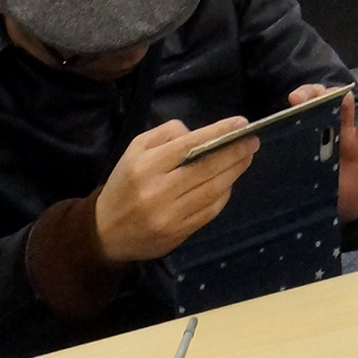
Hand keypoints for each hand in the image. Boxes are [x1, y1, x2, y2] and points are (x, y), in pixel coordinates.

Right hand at [92, 117, 257, 263]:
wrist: (105, 232)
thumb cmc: (124, 183)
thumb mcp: (135, 150)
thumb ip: (166, 134)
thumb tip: (199, 134)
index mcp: (145, 166)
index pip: (189, 145)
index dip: (218, 133)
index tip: (242, 124)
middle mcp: (157, 191)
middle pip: (206, 169)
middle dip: (234, 153)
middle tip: (253, 141)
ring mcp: (169, 216)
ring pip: (212, 191)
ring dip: (234, 173)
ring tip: (246, 157)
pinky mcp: (178, 233)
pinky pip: (209, 211)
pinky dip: (223, 195)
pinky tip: (229, 183)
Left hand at [295, 81, 357, 221]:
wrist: (342, 201)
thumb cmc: (314, 183)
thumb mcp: (297, 171)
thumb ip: (283, 161)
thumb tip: (255, 154)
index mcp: (307, 128)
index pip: (303, 104)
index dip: (301, 96)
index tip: (293, 100)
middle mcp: (326, 124)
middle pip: (322, 99)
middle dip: (314, 94)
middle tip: (304, 99)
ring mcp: (346, 133)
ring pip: (344, 106)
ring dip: (341, 97)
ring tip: (340, 96)